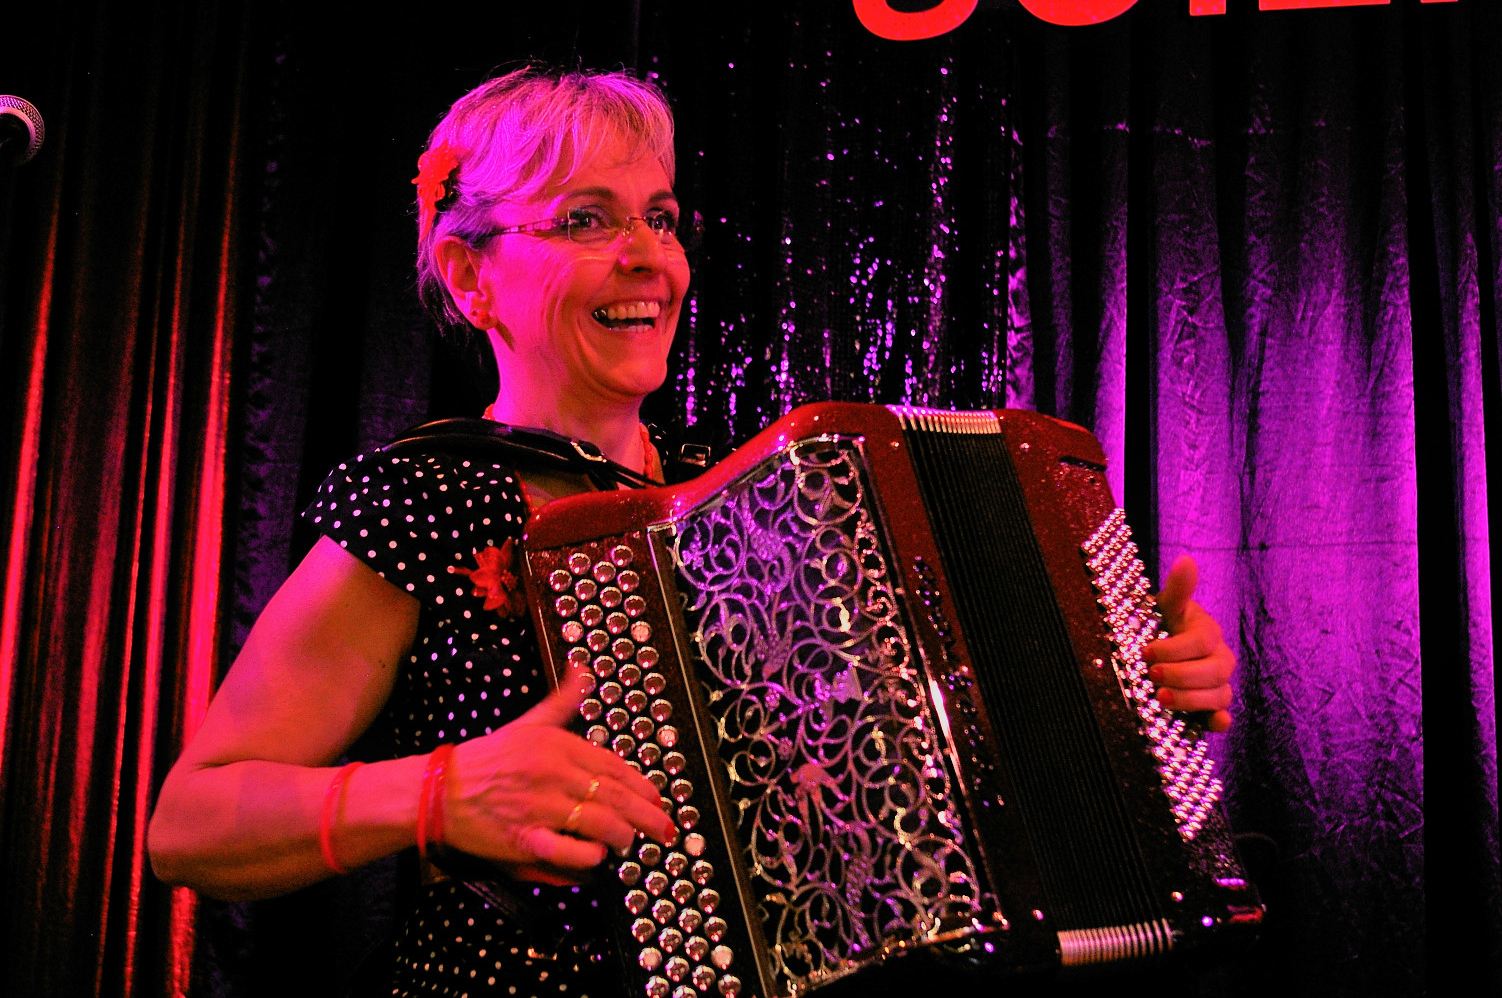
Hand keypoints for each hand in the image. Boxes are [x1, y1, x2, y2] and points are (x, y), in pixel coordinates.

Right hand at [441, 665, 676, 883]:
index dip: (642, 785)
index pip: (614, 766)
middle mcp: (554, 774)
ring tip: (629, 841)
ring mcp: (540, 808)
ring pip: (599, 823)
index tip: (658, 798)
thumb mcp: (530, 721)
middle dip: (647, 815)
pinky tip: (597, 856)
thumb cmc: (490, 758)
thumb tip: (583, 667)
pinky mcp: (525, 839)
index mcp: (559, 746)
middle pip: (615, 796)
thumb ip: (563, 699)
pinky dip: (588, 856)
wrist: (442, 790)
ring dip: (622, 835)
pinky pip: (567, 851)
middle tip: (665, 829)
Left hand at [1143, 555, 1235, 732]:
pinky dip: (1221, 722)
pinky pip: (1224, 716)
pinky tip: (1213, 724)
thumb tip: (1186, 559)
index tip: (1146, 651)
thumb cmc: (1162, 627)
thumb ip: (1178, 589)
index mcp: (1208, 634)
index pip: (1202, 641)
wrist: (1158, 651)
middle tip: (1152, 675)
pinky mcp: (1212, 709)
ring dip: (1192, 700)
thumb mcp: (1164, 608)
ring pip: (1219, 695)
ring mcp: (1218, 686)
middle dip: (1182, 675)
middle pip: (1215, 671)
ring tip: (1161, 698)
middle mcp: (1219, 660)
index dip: (1175, 648)